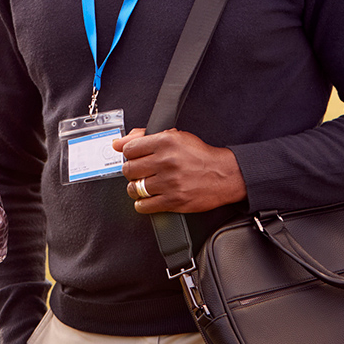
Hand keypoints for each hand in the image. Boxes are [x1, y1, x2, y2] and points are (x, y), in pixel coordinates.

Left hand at [114, 128, 246, 213]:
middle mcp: (166, 161)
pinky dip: (142, 204)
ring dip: (135, 188)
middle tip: (139, 172)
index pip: (129, 149)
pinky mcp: (174, 200)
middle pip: (129, 169)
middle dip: (131, 171)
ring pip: (134, 188)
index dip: (129, 154)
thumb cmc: (200, 156)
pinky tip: (148, 198)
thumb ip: (144, 137)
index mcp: (166, 141)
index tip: (134, 158)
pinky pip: (144, 206)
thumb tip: (118, 143)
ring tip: (143, 185)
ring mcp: (170, 182)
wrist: (225, 174)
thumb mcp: (175, 137)